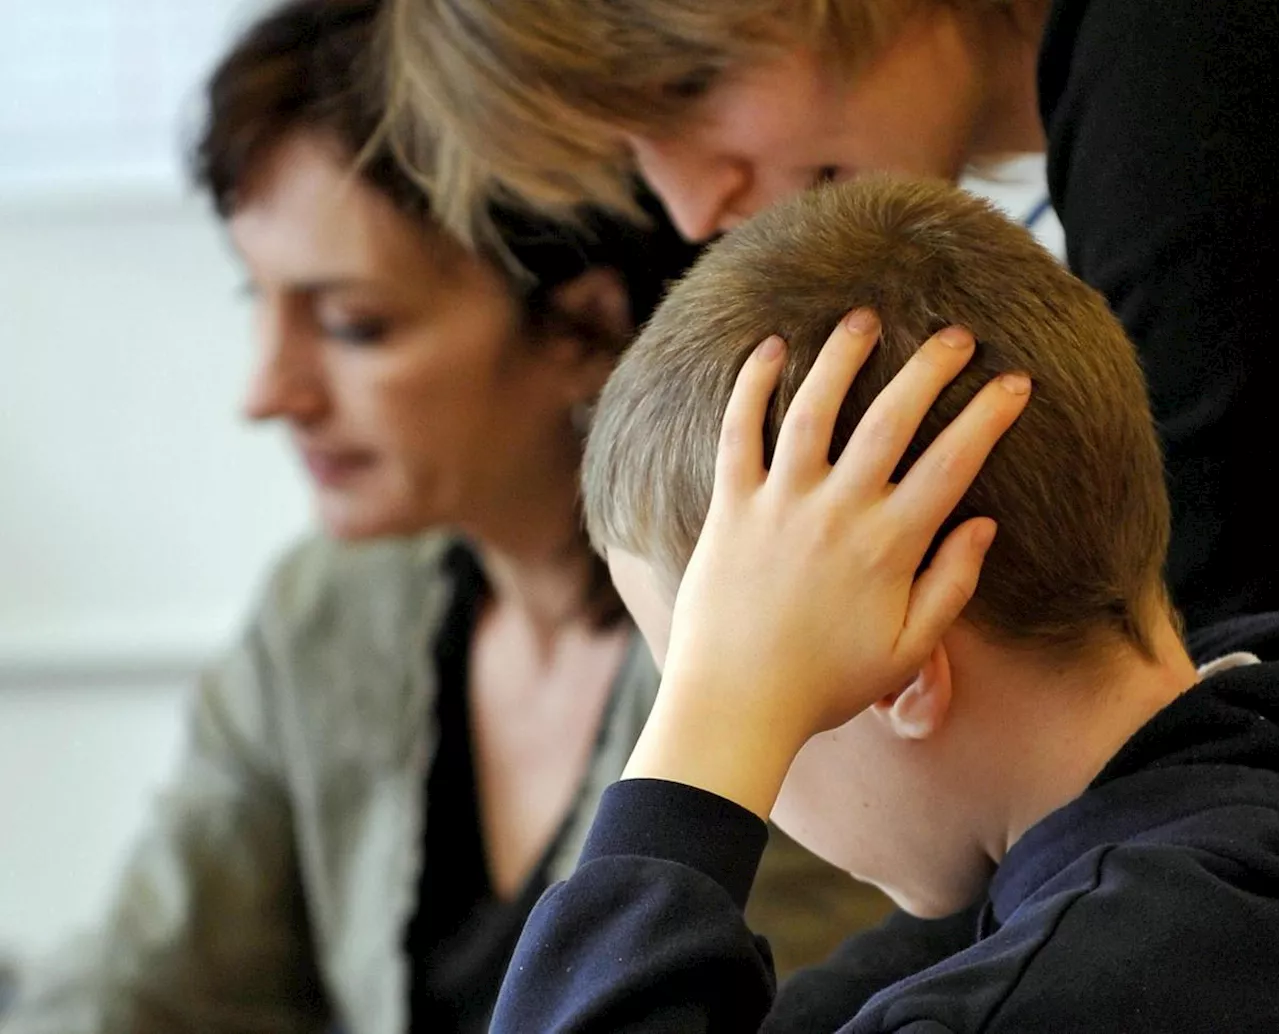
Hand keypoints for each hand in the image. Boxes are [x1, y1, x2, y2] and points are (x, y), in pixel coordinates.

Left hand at [624, 310, 1030, 817]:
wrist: (735, 704)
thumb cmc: (825, 684)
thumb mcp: (906, 650)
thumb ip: (951, 585)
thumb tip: (984, 524)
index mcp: (890, 546)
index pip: (953, 463)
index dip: (989, 416)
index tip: (1015, 381)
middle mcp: (838, 512)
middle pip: (892, 419)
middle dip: (931, 368)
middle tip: (956, 335)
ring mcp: (780, 503)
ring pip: (815, 409)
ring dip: (843, 357)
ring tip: (866, 319)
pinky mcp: (731, 506)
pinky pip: (739, 432)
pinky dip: (752, 386)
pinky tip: (770, 348)